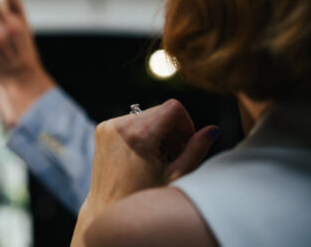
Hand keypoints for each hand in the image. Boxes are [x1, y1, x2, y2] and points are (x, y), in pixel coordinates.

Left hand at [83, 99, 217, 212]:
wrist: (107, 207)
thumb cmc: (144, 197)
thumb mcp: (176, 176)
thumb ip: (196, 150)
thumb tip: (213, 129)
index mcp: (138, 135)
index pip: (174, 108)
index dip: (186, 126)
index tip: (183, 146)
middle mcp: (119, 125)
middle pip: (160, 110)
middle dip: (172, 130)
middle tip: (171, 156)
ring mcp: (107, 126)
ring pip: (146, 114)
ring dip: (157, 131)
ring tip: (157, 158)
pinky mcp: (101, 129)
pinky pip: (130, 120)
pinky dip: (141, 133)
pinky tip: (142, 155)